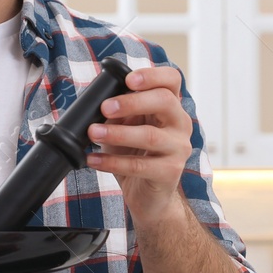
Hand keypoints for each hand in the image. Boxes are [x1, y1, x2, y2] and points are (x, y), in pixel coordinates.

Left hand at [86, 65, 192, 228]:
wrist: (149, 197)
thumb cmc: (137, 156)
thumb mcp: (126, 128)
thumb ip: (117, 111)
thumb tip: (97, 100)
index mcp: (170, 107)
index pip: (171, 80)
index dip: (152, 75)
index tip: (128, 80)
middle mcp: (180, 124)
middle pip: (165, 101)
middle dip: (132, 102)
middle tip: (104, 107)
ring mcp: (178, 149)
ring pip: (150, 135)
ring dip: (117, 133)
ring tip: (92, 133)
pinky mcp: (170, 173)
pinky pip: (140, 165)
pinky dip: (112, 162)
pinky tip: (93, 160)